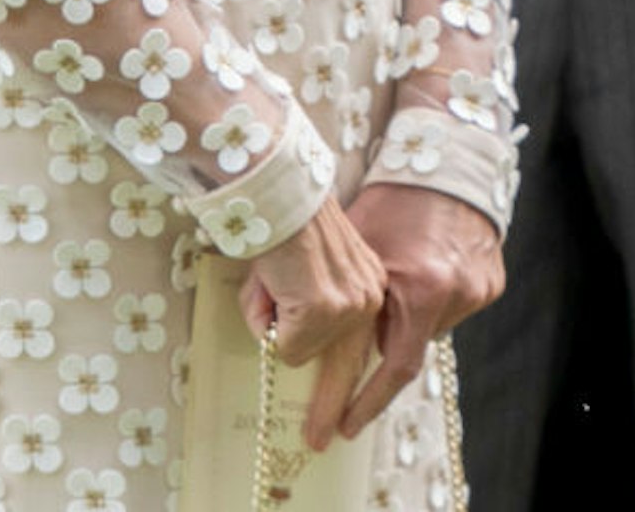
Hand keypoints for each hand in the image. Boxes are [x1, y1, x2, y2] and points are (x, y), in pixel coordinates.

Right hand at [237, 197, 387, 451]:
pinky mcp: (322, 313)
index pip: (363, 344)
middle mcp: (368, 299)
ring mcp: (347, 308)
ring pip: (300, 352)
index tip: (346, 413)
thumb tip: (284, 347)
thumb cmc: (285, 223)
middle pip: (347, 369)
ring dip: (275, 326)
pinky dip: (265, 318)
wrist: (279, 195)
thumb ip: (308, 309)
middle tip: (320, 440)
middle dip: (329, 407)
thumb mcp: (309, 268)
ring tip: (272, 281)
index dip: (347, 379)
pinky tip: (270, 281)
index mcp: (369, 284)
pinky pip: (282, 342)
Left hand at [337, 185, 504, 437]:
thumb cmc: (391, 198)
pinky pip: (453, 309)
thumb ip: (342, 290)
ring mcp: (475, 292)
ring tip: (396, 281)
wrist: (445, 162)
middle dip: (380, 368)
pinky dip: (432, 303)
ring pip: (430, 329)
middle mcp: (452, 296)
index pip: (390, 366)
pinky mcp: (490, 285)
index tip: (340, 429)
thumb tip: (304, 329)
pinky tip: (423, 270)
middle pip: (408, 350)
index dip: (363, 402)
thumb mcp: (356, 242)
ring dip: (407, 321)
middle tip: (355, 383)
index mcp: (418, 287)